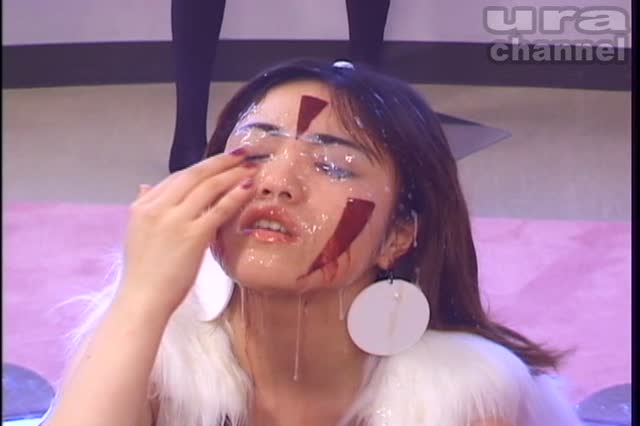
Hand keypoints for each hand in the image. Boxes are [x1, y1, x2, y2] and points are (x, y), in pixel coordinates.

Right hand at [118, 150, 256, 315]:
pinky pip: (219, 209)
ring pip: (209, 188)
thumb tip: (145, 185)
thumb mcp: (137, 233)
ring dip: (232, 175)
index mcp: (143, 206)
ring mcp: (175, 221)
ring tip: (251, 168)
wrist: (142, 300)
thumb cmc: (143, 273)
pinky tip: (249, 187)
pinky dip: (236, 196)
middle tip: (242, 154)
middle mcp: (157, 208)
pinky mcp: (192, 236)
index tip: (221, 162)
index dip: (202, 167)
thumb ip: (144, 206)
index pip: (176, 178)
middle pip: (194, 175)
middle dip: (220, 162)